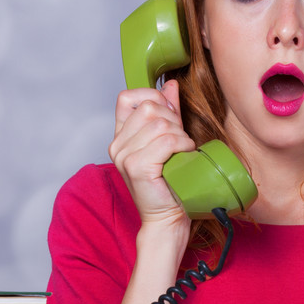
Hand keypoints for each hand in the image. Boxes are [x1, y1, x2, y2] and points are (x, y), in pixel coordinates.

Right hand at [109, 80, 195, 224]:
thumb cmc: (170, 184)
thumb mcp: (168, 142)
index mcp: (121, 136)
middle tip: (181, 141)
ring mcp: (124, 156)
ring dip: (180, 135)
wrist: (167, 219)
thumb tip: (170, 84)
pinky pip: (167, 141)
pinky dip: (183, 145)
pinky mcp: (136, 167)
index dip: (153, 98)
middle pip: (149, 107)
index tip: (170, 115)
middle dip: (173, 119)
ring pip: (160, 123)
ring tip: (183, 151)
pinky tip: (185, 156)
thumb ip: (167, 113)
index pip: (128, 97)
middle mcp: (117, 145)